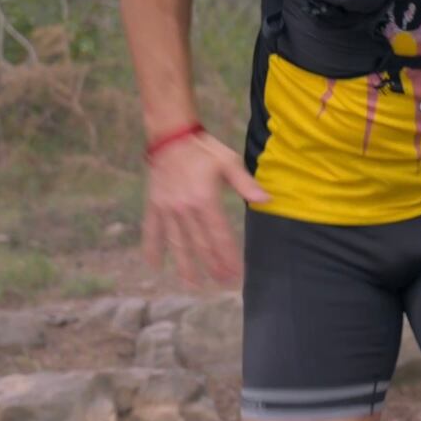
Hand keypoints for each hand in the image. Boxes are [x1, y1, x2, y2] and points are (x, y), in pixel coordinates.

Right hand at [142, 132, 270, 286]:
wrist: (171, 136)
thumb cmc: (203, 148)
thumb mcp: (229, 161)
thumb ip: (246, 184)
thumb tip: (267, 199)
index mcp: (205, 199)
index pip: (219, 235)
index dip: (228, 256)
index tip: (236, 273)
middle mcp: (185, 208)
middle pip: (200, 244)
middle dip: (212, 266)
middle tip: (222, 283)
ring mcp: (168, 209)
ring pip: (177, 243)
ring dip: (185, 265)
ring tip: (192, 284)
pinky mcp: (155, 205)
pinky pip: (152, 230)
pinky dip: (152, 248)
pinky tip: (154, 265)